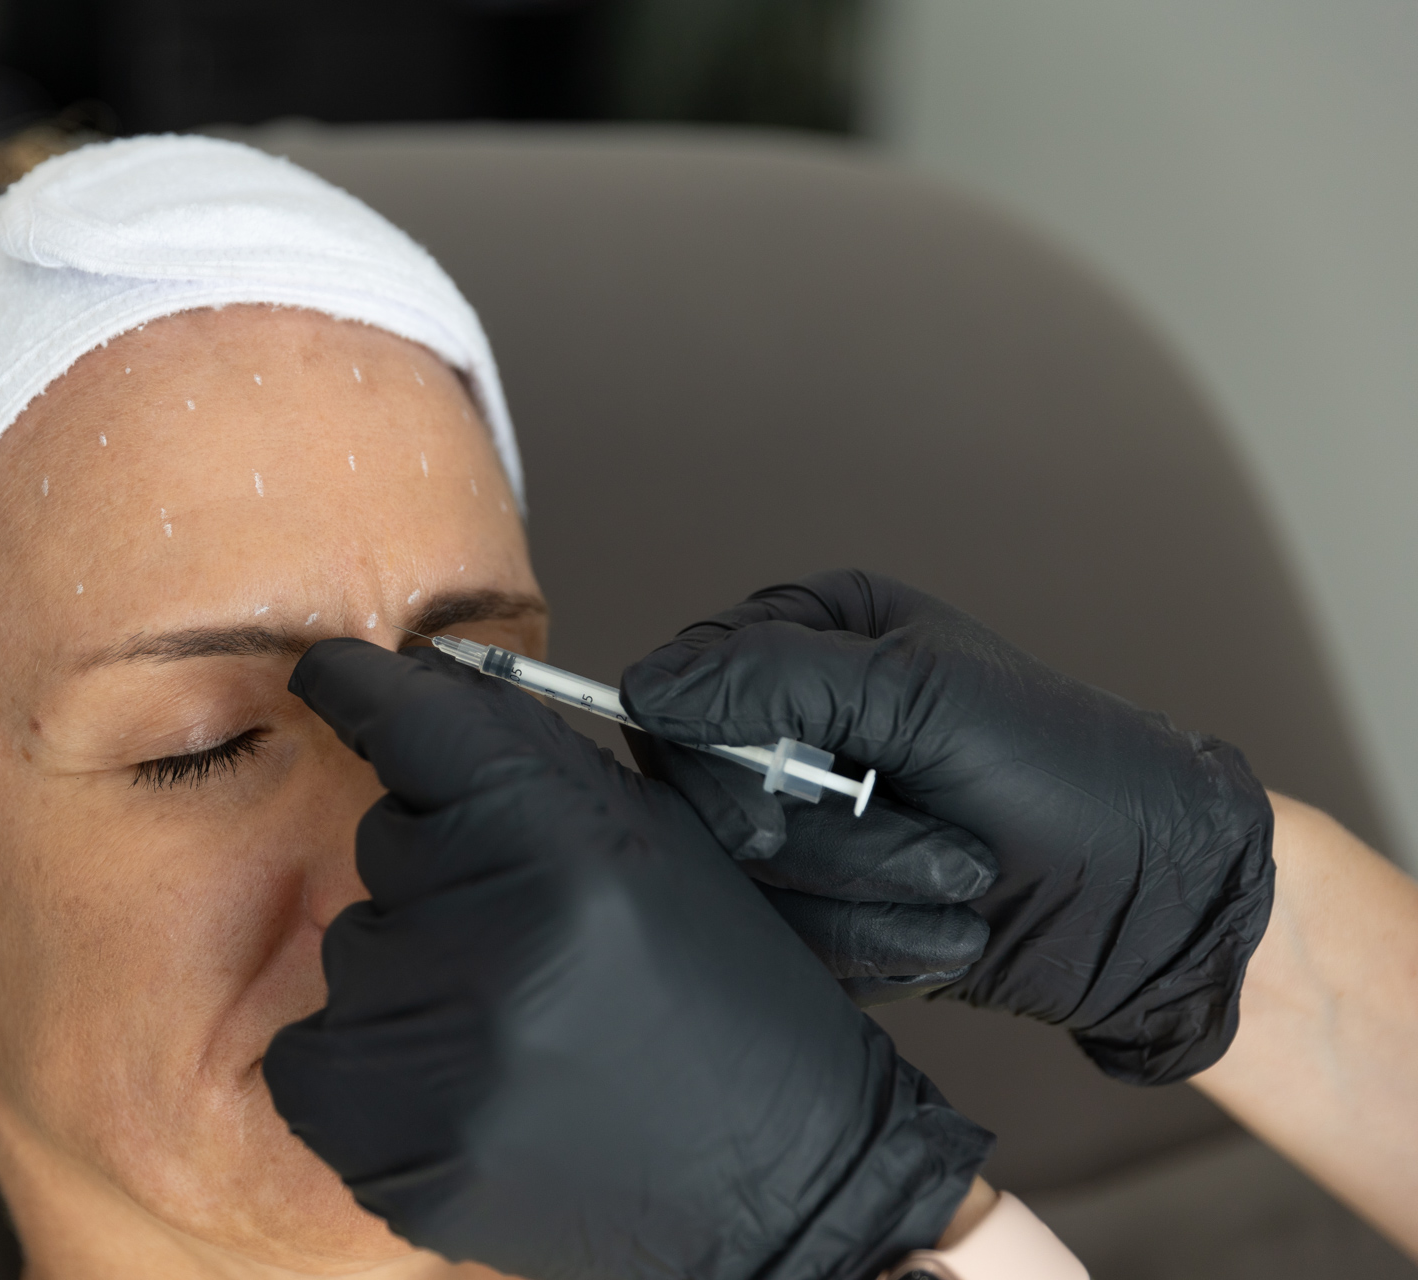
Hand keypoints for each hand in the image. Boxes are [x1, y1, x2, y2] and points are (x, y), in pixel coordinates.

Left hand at [266, 639, 991, 1279]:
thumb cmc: (727, 1001)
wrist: (780, 1181)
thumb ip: (532, 762)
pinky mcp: (397, 1153)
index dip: (362, 689)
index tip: (328, 674)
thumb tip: (417, 693)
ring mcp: (436, 1061)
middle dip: (441, 866)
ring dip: (412, 963)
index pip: (414, 726)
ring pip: (350, 945)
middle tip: (533, 932)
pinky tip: (464, 1074)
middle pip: (383, 838)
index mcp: (569, 851)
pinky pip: (312, 1055)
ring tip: (518, 1021)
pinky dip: (367, 1057)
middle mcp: (491, 946)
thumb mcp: (657, 841)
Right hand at [621, 570, 1274, 1085]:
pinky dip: (870, 948)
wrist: (1157, 909)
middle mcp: (796, 722)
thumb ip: (773, 683)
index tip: (820, 781)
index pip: (682, 693)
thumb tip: (646, 685)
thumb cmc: (1071, 779)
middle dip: (832, 840)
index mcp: (811, 637)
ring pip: (743, 884)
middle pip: (705, 800)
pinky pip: (783, 945)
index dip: (729, 757)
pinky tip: (943, 931)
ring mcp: (806, 817)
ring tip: (957, 883)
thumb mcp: (921, 699)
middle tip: (936, 836)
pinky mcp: (819, 903)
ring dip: (866, 899)